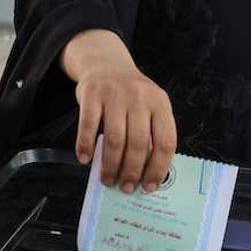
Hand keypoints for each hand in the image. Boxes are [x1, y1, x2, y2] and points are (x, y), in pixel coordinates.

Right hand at [62, 29, 176, 193]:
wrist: (105, 62)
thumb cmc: (130, 94)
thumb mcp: (148, 106)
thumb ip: (150, 133)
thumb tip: (143, 174)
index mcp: (160, 103)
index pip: (165, 141)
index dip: (158, 168)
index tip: (150, 186)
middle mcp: (140, 96)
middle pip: (139, 143)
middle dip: (132, 171)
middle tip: (125, 187)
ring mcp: (115, 93)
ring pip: (114, 138)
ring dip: (110, 164)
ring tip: (107, 179)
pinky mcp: (92, 93)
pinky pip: (88, 125)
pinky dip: (85, 145)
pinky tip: (85, 159)